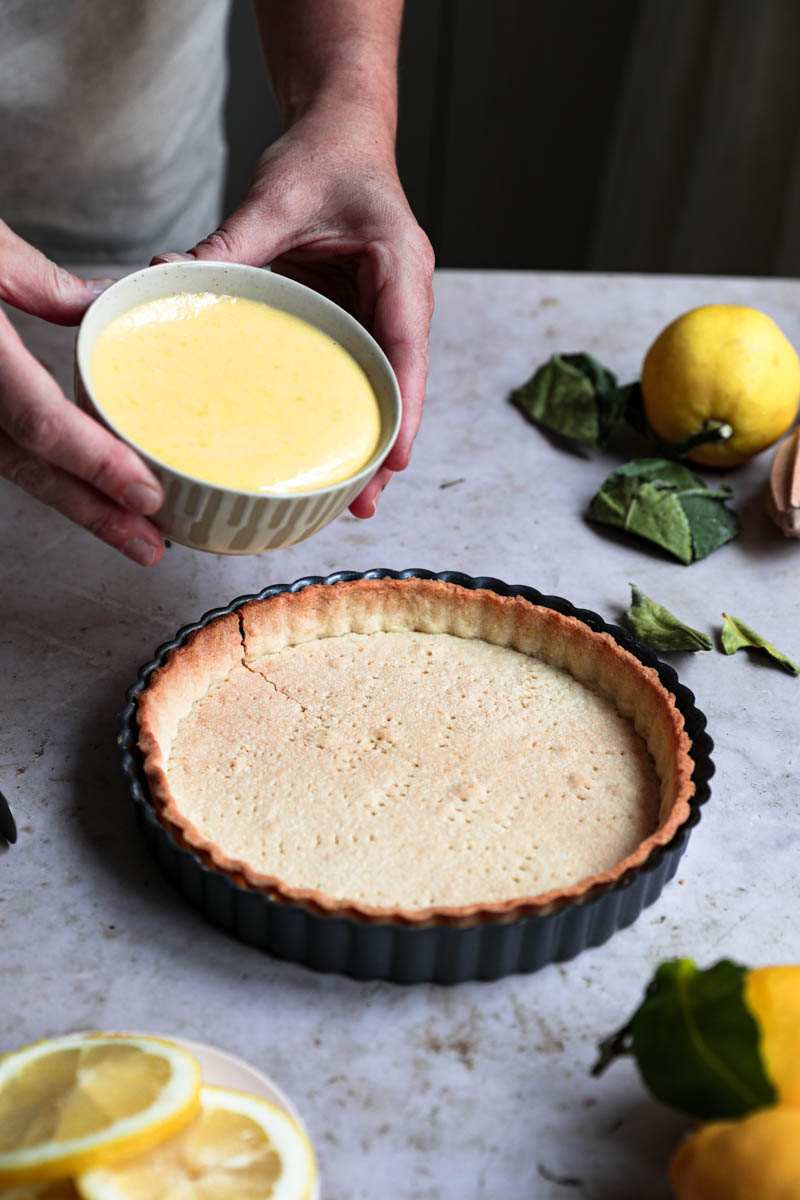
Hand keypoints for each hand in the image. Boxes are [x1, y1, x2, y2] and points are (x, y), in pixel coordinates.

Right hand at [0, 222, 164, 563]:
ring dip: (72, 501)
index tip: (146, 494)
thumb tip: (98, 300)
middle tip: (149, 545)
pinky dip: (42, 473)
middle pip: (28, 466)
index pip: (38, 420)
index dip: (96, 464)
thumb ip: (31, 278)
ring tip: (129, 530)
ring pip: (12, 467)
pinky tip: (81, 491)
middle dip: (94, 512)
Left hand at [153, 108, 433, 516]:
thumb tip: (171, 278)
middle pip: (399, 385)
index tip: (394, 460)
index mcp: (400, 268)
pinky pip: (353, 370)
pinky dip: (340, 410)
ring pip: (380, 388)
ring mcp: (382, 313)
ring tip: (347, 500)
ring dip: (366, 440)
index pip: (408, 348)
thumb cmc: (325, 157)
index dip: (403, 408)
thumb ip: (233, 243)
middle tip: (363, 505)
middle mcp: (401, 300)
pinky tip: (320, 448)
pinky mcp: (357, 318)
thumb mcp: (278, 197)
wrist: (340, 132)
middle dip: (385, 446)